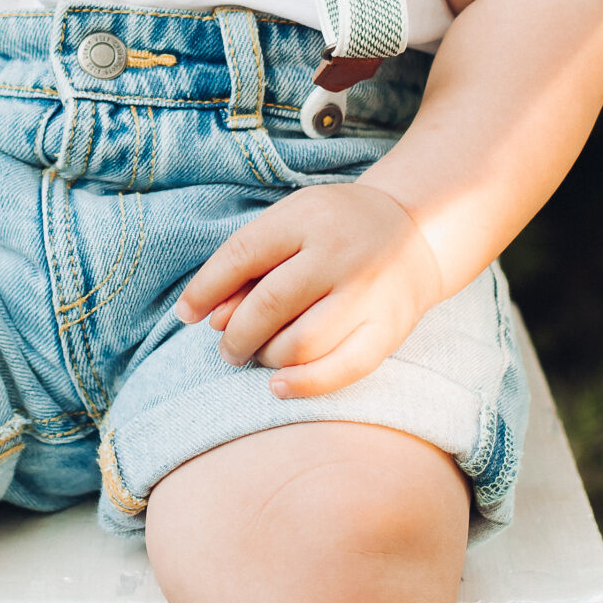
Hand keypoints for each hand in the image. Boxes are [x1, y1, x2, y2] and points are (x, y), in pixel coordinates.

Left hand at [174, 182, 443, 398]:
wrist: (415, 231)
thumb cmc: (334, 229)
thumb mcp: (290, 223)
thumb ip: (248, 264)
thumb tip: (208, 318)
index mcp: (308, 217)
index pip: (242, 254)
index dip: (205, 289)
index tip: (186, 315)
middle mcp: (340, 253)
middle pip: (269, 304)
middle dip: (236, 335)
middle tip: (228, 348)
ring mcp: (368, 292)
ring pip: (301, 343)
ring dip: (266, 358)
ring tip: (260, 355)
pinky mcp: (389, 329)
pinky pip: (342, 369)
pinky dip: (304, 384)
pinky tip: (278, 385)